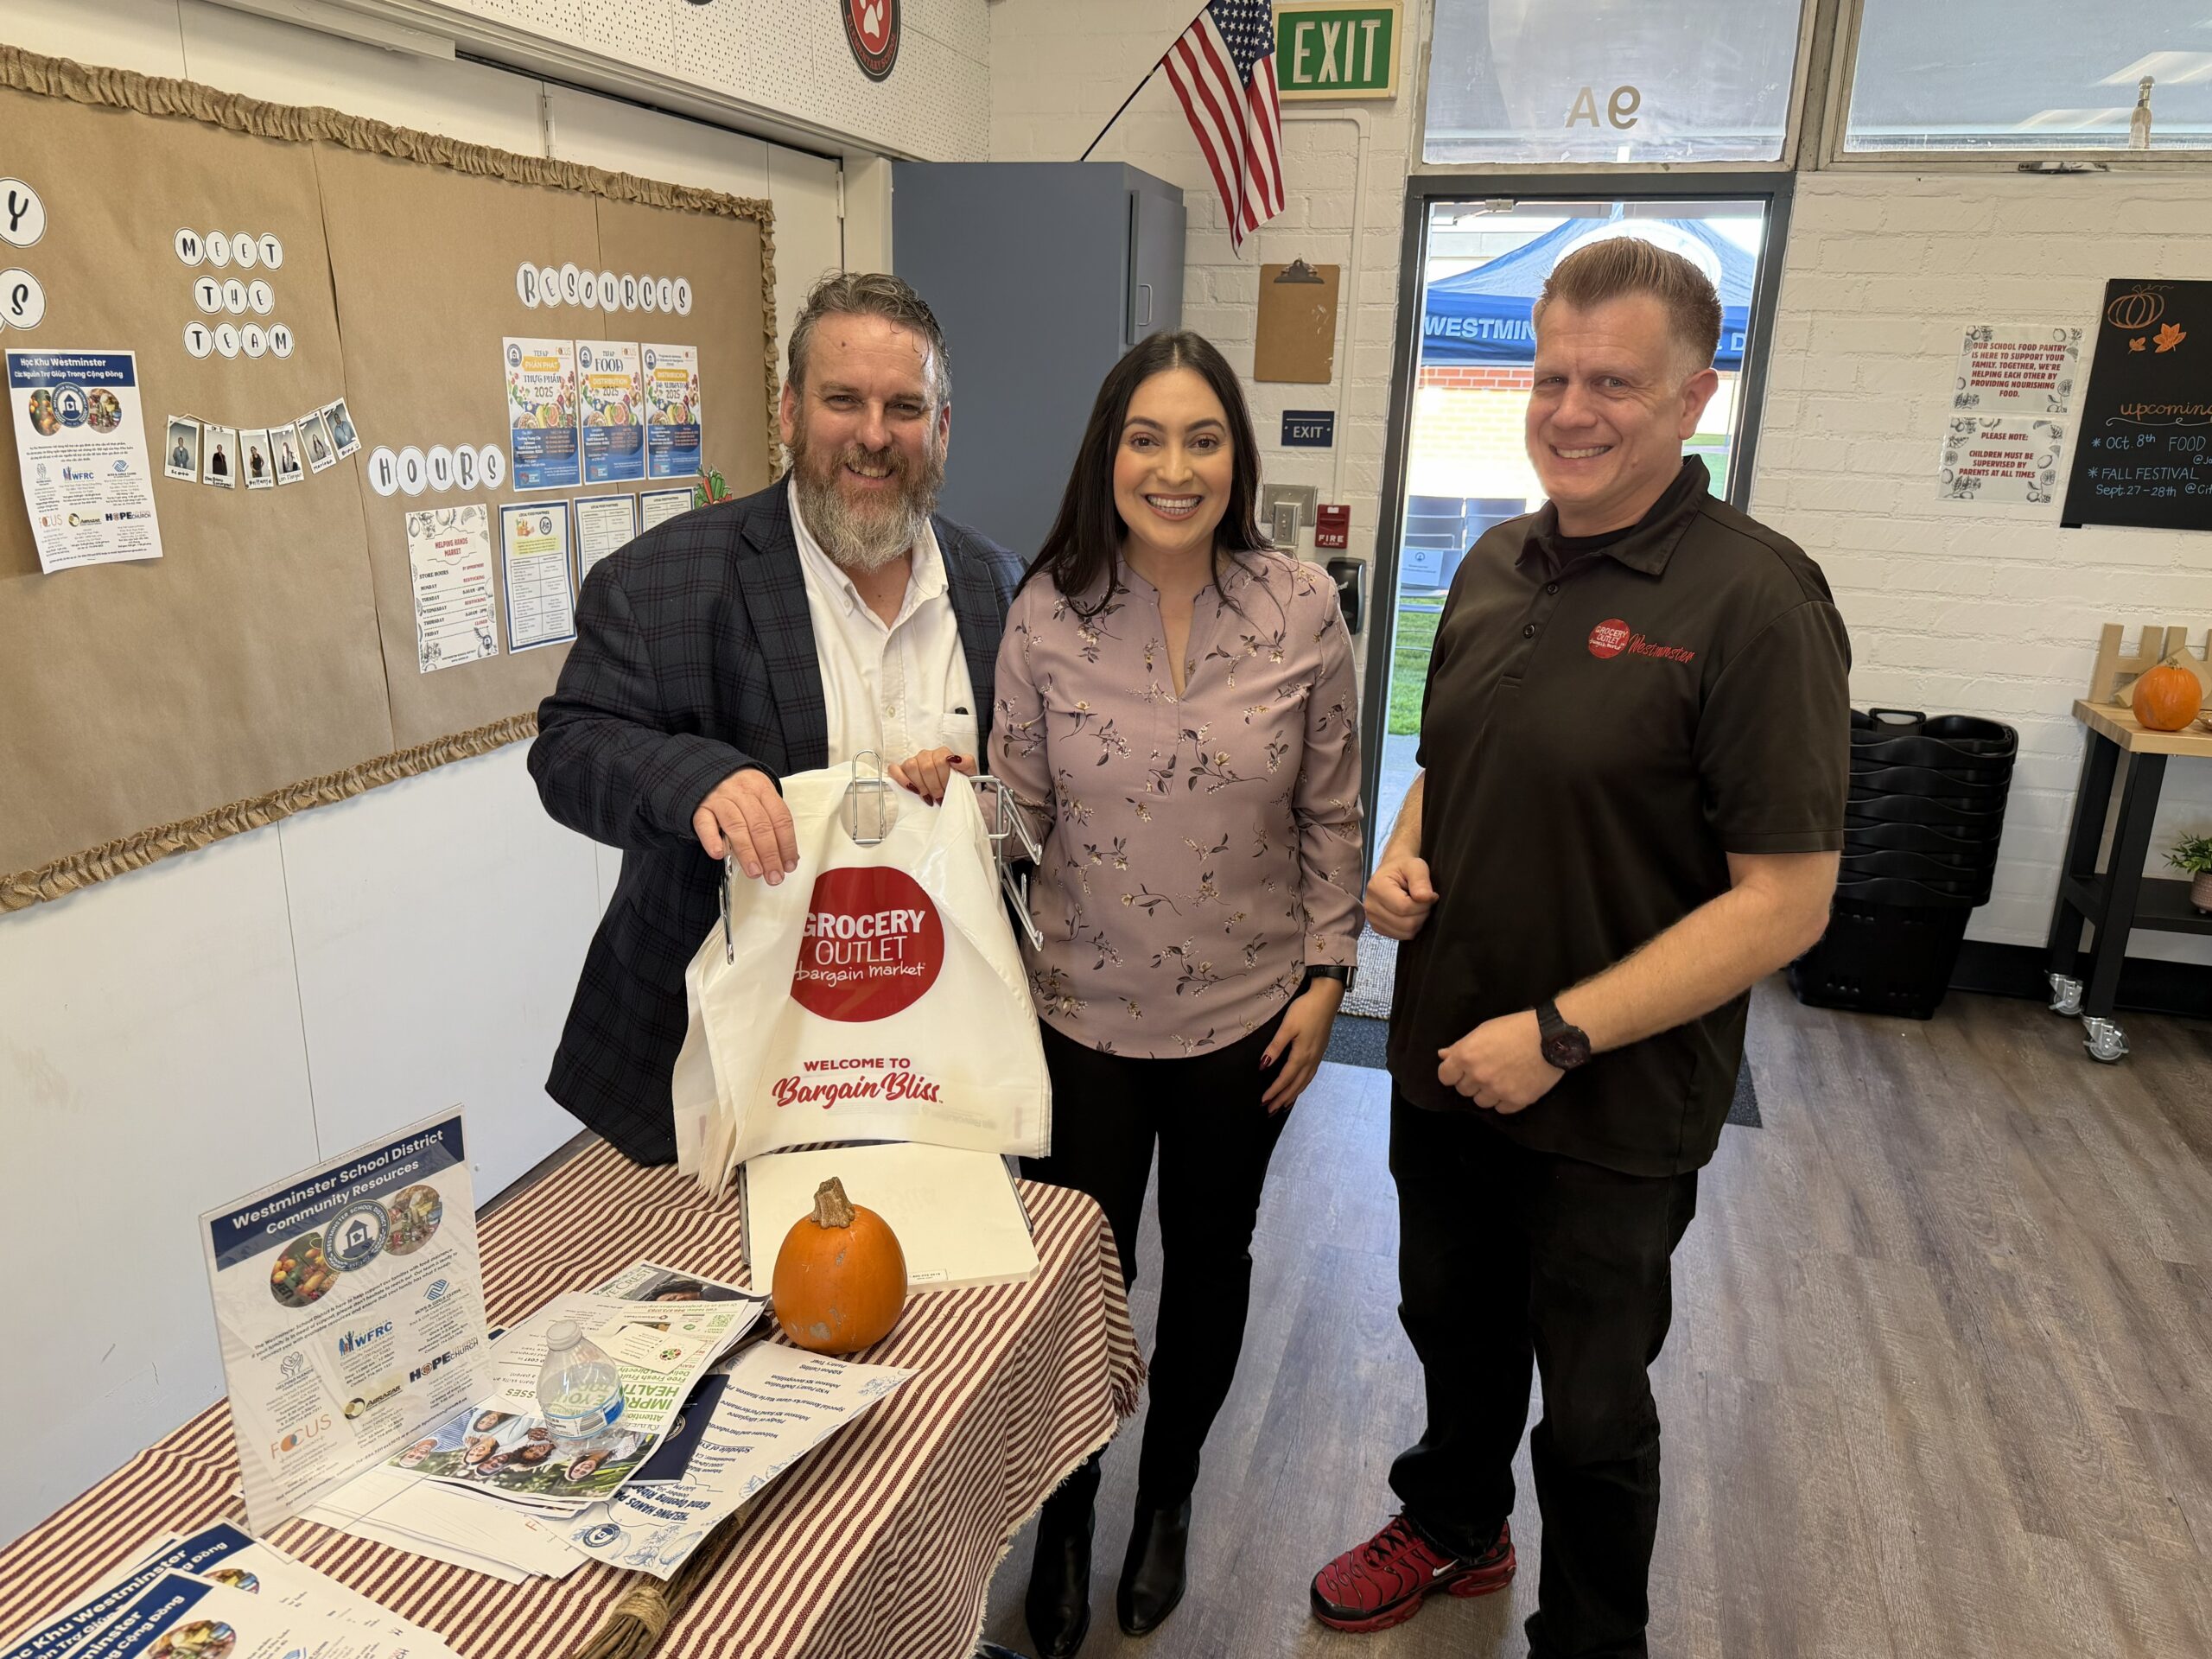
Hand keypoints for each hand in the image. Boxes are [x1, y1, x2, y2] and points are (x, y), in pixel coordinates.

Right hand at [692, 767, 797, 884]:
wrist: (707, 770)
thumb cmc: (739, 790)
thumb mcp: (759, 797)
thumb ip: (771, 823)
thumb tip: (787, 857)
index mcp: (762, 788)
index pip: (780, 818)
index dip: (787, 844)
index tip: (789, 865)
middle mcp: (742, 792)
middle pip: (760, 825)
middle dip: (770, 854)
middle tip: (774, 875)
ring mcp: (720, 799)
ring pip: (736, 826)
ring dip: (748, 852)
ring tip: (755, 872)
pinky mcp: (700, 808)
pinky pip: (705, 824)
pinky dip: (712, 840)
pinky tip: (720, 854)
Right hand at [887, 747, 975, 804]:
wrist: (950, 791)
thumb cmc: (957, 783)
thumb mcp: (969, 774)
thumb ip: (967, 763)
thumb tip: (957, 759)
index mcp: (942, 753)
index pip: (940, 761)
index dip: (944, 778)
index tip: (947, 791)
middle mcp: (926, 755)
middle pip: (926, 766)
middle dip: (934, 786)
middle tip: (938, 797)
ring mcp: (913, 761)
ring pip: (911, 766)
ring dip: (920, 785)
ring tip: (927, 796)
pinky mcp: (901, 769)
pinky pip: (895, 769)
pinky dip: (901, 779)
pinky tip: (912, 789)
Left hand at [1260, 979, 1343, 1111]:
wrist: (1327, 998)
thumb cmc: (1306, 1009)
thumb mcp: (1287, 1027)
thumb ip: (1275, 1047)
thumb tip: (1263, 1065)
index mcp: (1302, 1055)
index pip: (1285, 1079)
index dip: (1274, 1091)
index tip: (1263, 1101)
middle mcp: (1311, 1059)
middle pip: (1296, 1085)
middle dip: (1282, 1099)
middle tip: (1271, 1111)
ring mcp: (1317, 1056)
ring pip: (1304, 1082)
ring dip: (1293, 1095)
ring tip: (1283, 1105)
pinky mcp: (1319, 1051)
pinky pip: (1310, 1075)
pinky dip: (1302, 1085)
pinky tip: (1299, 1086)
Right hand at [1364, 852, 1437, 940]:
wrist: (1392, 871)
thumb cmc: (1404, 867)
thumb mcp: (1416, 866)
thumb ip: (1421, 880)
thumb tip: (1426, 897)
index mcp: (1377, 888)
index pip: (1404, 907)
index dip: (1423, 905)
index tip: (1431, 895)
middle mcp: (1370, 906)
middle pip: (1405, 923)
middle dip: (1422, 914)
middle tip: (1425, 902)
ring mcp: (1372, 919)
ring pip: (1405, 933)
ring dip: (1418, 922)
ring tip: (1418, 907)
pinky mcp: (1377, 928)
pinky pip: (1400, 936)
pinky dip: (1410, 928)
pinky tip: (1410, 915)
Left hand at [1436, 1010, 1560, 1114]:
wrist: (1550, 1037)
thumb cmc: (1515, 1028)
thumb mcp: (1483, 1030)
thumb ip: (1460, 1046)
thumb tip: (1443, 1056)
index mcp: (1466, 1056)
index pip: (1445, 1076)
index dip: (1452, 1072)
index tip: (1460, 1070)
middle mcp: (1478, 1076)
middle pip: (1463, 1090)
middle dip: (1471, 1081)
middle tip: (1486, 1070)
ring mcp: (1497, 1091)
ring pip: (1481, 1102)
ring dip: (1487, 1093)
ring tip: (1501, 1079)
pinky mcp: (1516, 1101)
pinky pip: (1501, 1109)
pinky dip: (1504, 1101)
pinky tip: (1512, 1087)